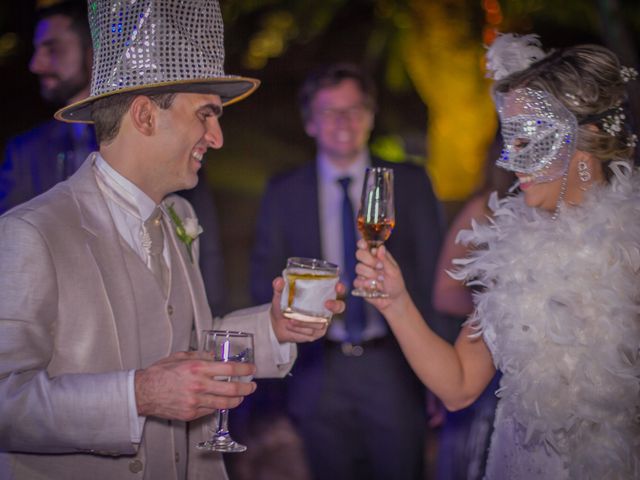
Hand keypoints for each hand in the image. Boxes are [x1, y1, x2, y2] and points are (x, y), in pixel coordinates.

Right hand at [134, 351, 256, 420]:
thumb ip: (201, 356)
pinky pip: (211, 410)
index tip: (251, 370)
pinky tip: (223, 401)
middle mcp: (199, 385)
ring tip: (242, 396)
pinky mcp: (191, 413)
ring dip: (237, 400)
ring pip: (225, 402)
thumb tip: (215, 356)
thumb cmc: (160, 373)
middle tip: (252, 386)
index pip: (229, 369)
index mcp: (197, 368)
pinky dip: (219, 405)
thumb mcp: (181, 356)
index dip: (244, 370)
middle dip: (247, 388)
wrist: (143, 392)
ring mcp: (195, 401)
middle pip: (232, 388)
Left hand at [269, 277, 343, 342]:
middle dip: (336, 305)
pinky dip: (301, 329)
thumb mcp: (280, 295)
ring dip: (305, 321)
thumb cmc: (283, 305)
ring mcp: (323, 321)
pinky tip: (292, 325)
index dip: (340, 288)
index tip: (338, 286)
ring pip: (321, 322)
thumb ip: (279, 287)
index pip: (336, 290)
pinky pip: (313, 332)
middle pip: (339, 307)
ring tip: (291, 319)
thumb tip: (279, 281)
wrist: (276, 324)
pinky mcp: (317, 332)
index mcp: (320, 294)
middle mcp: (324, 307)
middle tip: (327, 304)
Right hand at [354, 239, 407, 310]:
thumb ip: (385, 260)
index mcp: (377, 256)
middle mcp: (368, 262)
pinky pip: (357, 281)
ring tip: (380, 280)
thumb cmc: (395, 284)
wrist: (393, 300)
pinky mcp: (360, 283)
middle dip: (369, 260)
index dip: (363, 244)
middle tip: (379, 267)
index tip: (364, 246)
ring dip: (370, 274)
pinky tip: (374, 287)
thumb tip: (380, 248)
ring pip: (358, 268)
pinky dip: (366, 284)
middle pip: (359, 254)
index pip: (365, 245)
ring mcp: (363, 273)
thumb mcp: (393, 271)